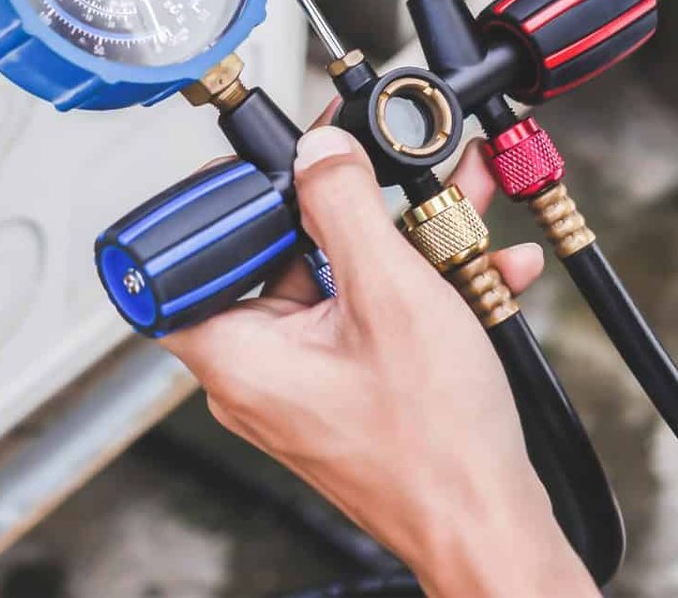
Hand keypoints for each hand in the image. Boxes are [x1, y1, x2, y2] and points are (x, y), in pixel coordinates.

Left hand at [160, 127, 597, 597]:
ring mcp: (304, 382)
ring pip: (338, 281)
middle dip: (351, 210)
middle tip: (389, 178)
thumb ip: (345, 209)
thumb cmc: (435, 447)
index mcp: (236, 354)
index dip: (227, 201)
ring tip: (456, 210)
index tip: (276, 168)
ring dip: (402, 242)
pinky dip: (419, 288)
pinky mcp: (348, 389)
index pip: (186, 257)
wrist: (491, 524)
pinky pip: (369, 316)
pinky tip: (480, 265)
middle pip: (279, 256)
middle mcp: (258, 371)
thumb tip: (316, 152)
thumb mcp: (390, 296)